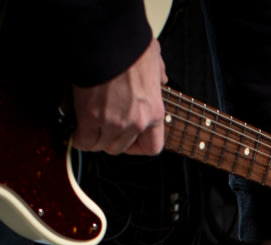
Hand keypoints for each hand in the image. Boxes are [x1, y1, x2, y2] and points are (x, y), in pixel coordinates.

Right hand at [71, 37, 167, 155]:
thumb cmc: (129, 43)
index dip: (137, 146)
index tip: (128, 140)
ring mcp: (114, 122)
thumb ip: (158, 73)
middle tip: (100, 128)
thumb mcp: (154, 60)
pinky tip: (75, 127)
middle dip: (109, 139)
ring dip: (92, 137)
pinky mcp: (91, 117)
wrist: (108, 35)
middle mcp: (137, 122)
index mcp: (154, 111)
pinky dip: (78, 136)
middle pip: (120, 147)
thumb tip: (160, 76)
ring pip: (100, 145)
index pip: (152, 147)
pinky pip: (83, 140)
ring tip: (86, 125)